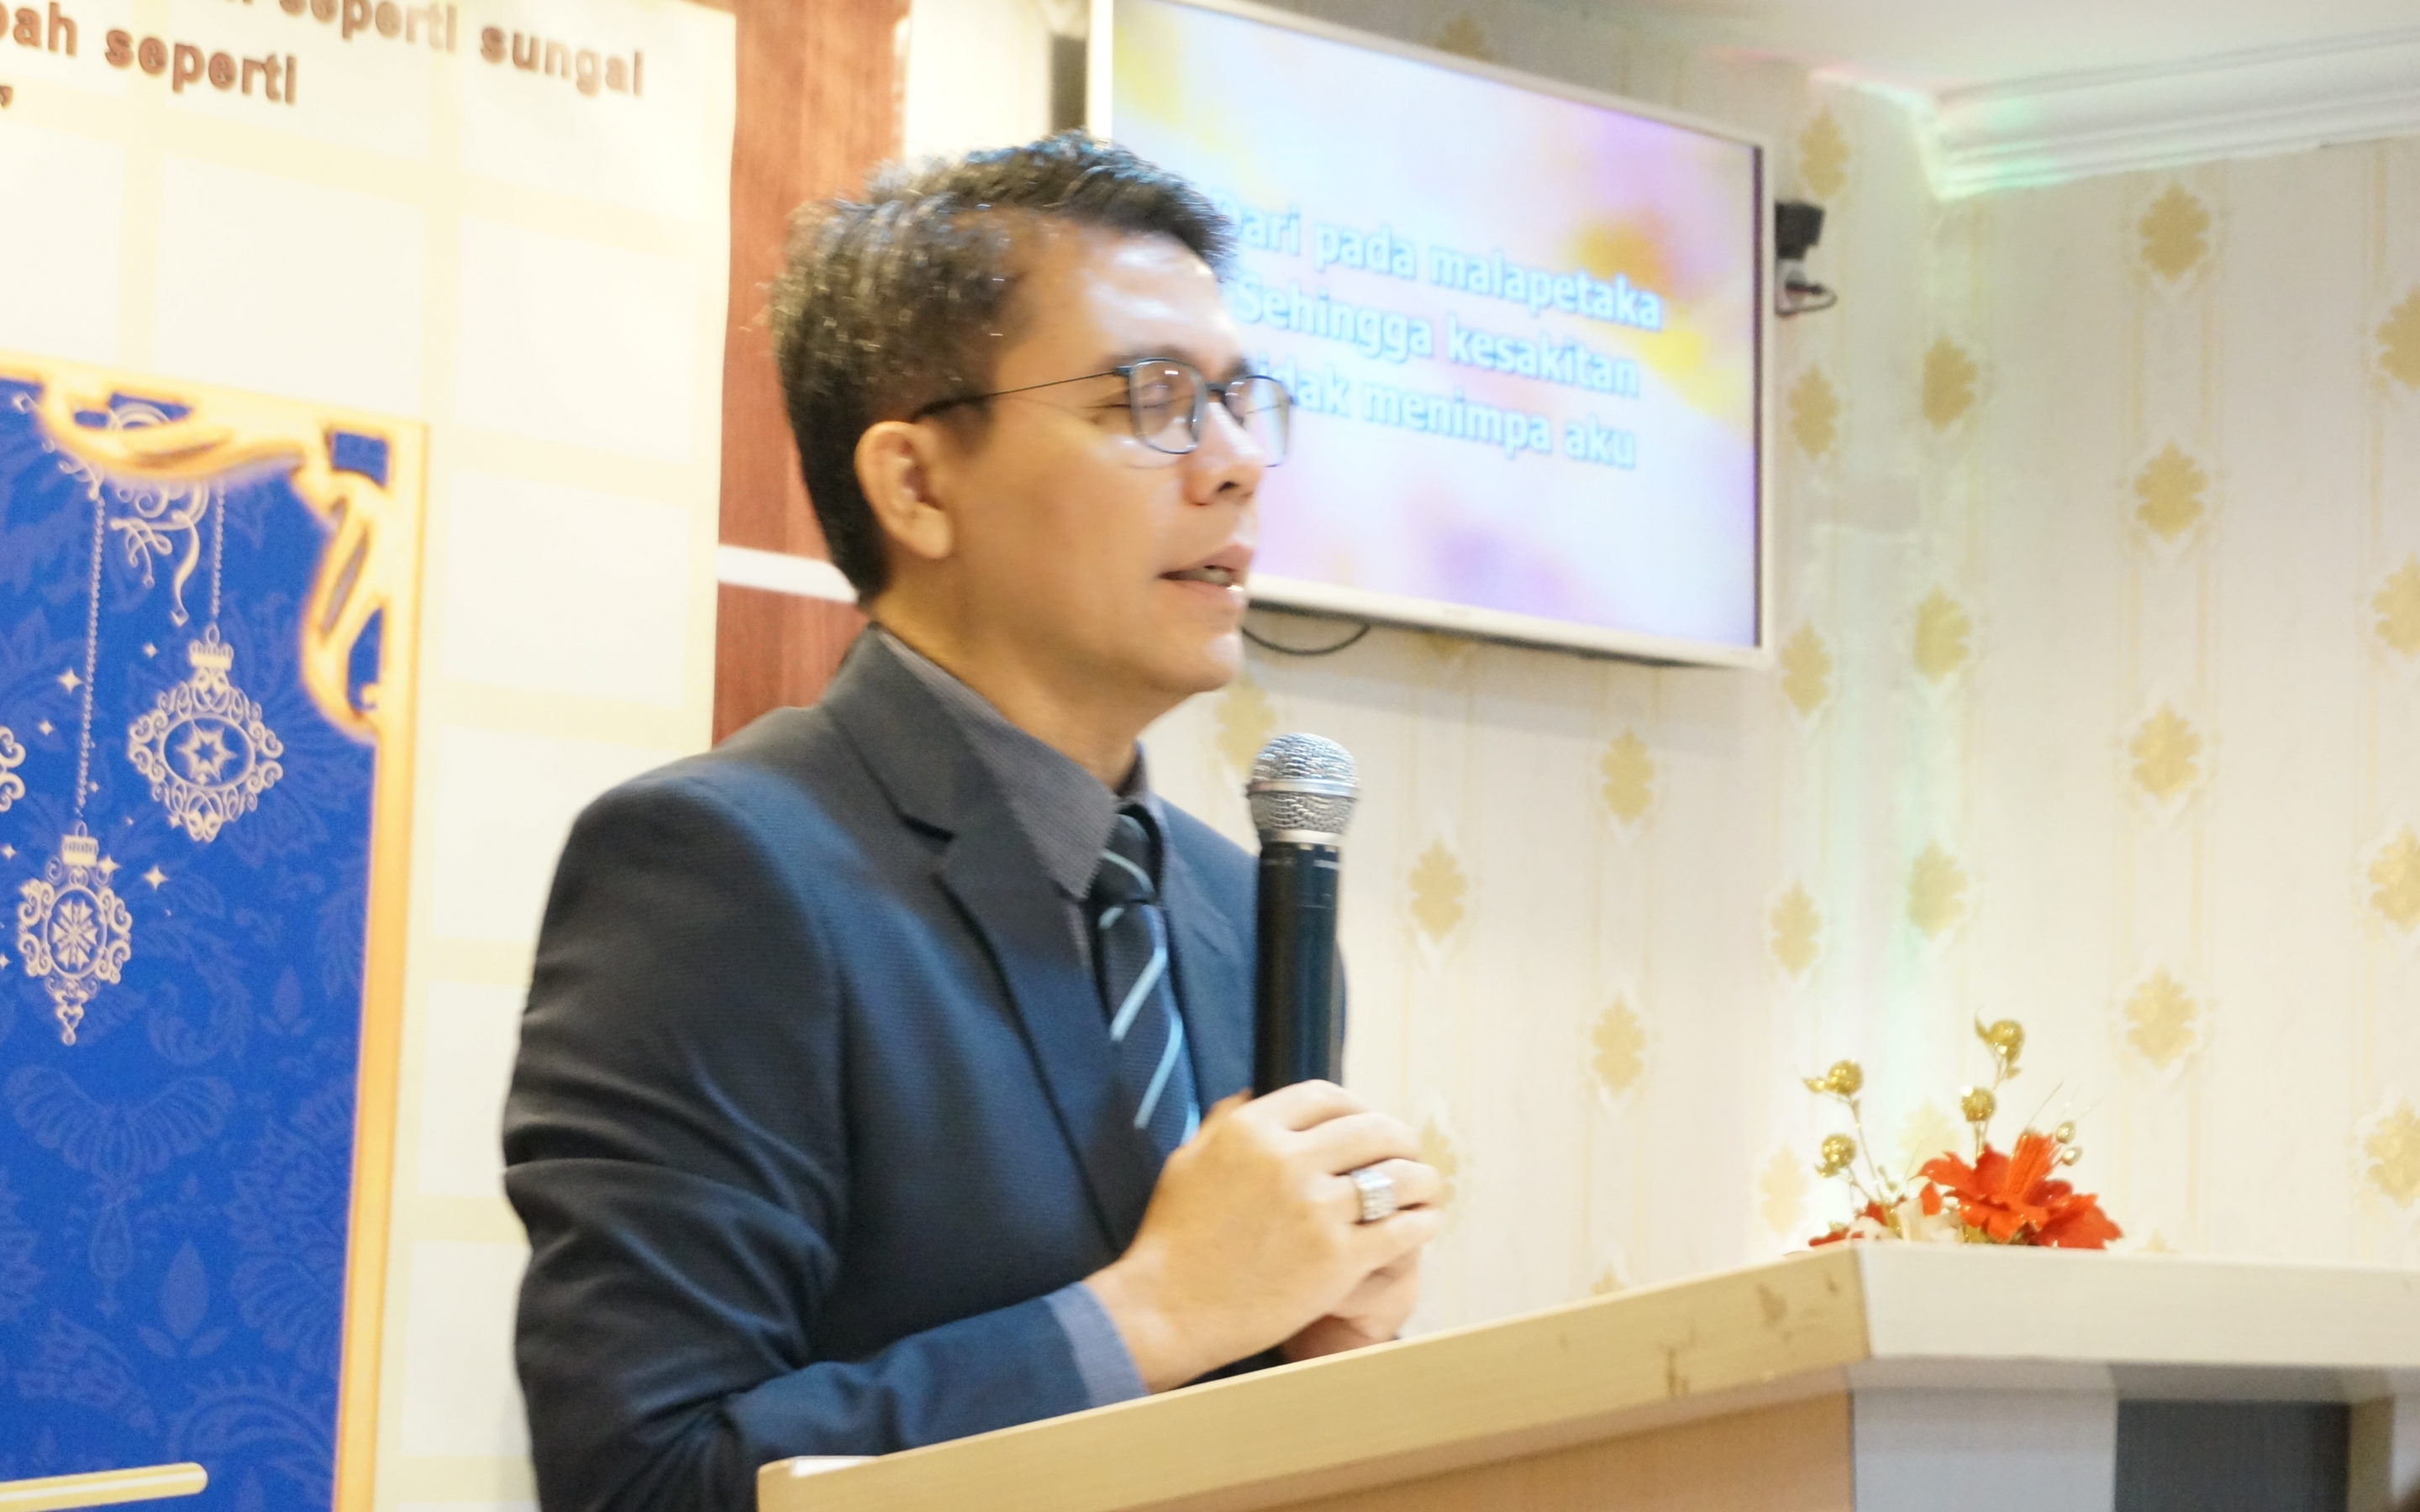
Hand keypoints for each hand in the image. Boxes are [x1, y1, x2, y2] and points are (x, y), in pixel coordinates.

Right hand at [1084, 1082, 1443, 1390]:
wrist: (1168, 1309)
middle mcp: (1288, 1160)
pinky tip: (1423, 1223)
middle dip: (1399, 1138)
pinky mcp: (1337, 1258)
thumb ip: (1222, 1123)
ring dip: (1420, 1178)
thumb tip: (1252, 1095)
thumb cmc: (1173, 1240)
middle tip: (1407, 1152)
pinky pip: (1401, 1229)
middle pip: (1371, 1129)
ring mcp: (1316, 1210)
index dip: (1356, 1105)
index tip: (1366, 1121)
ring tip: (1426, 1188)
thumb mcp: (1186, 1162)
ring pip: (1397, 1177)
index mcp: (1251, 1131)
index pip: (1324, 1096)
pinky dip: (1420, 1222)